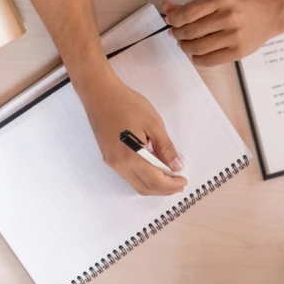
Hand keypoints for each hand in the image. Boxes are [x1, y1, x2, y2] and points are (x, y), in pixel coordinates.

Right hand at [74, 71, 185, 195]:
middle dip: (163, 189)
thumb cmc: (128, 104)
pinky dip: (143, 176)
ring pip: (135, 183)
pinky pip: (128, 175)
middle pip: (144, 187)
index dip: (171, 185)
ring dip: (153, 184)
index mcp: (131, 157)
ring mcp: (111, 162)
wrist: (100, 94)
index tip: (184, 181)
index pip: (155, 181)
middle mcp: (119, 165)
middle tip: (178, 183)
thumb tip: (176, 166)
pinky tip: (153, 168)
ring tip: (168, 177)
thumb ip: (166, 148)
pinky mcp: (108, 157)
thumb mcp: (154, 124)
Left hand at [161, 0, 283, 64]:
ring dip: (185, 46)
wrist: (272, 12)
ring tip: (184, 43)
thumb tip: (167, 8)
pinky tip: (195, 53)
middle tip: (176, 33)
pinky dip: (197, 58)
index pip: (188, 13)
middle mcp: (228, 17)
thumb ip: (193, 4)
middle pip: (191, 31)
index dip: (174, 20)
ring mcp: (234, 36)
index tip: (171, 21)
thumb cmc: (243, 2)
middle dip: (177, 34)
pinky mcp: (239, 52)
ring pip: (198, 47)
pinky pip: (210, 60)